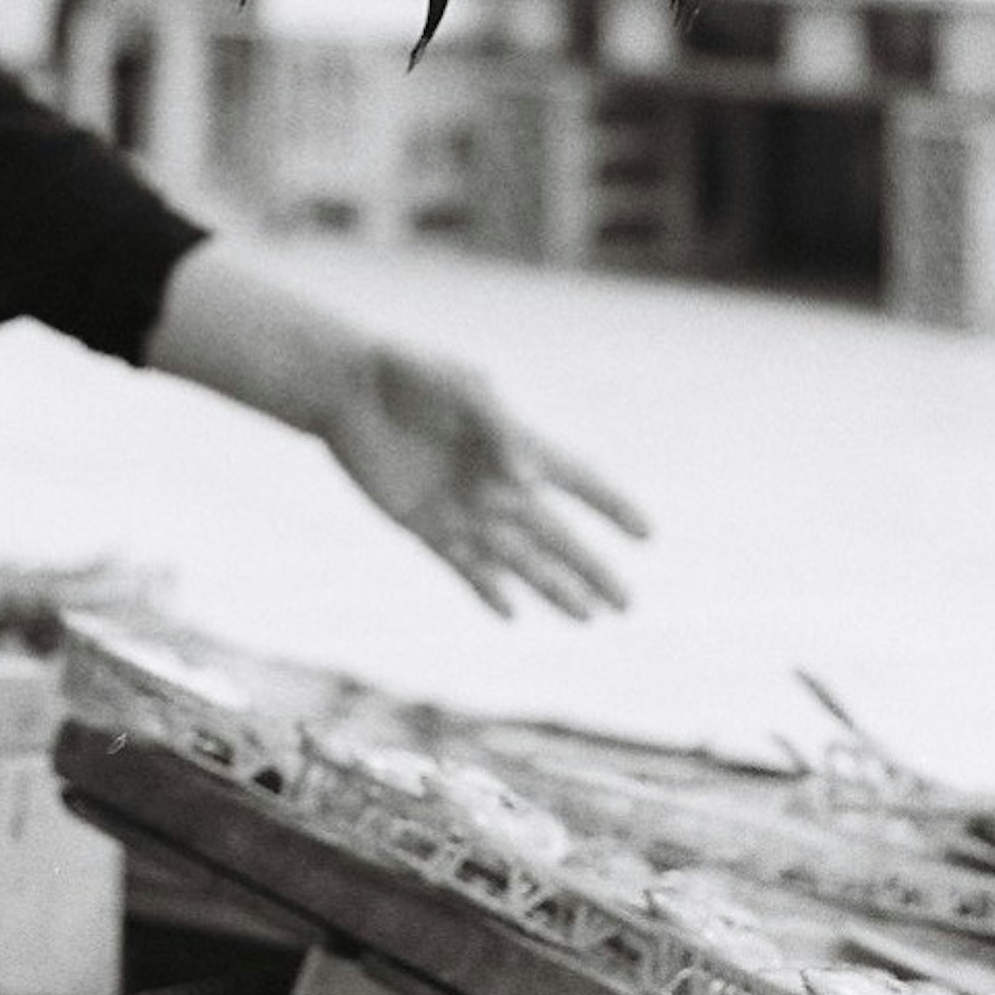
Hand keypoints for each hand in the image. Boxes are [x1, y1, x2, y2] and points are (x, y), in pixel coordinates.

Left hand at [143, 247, 648, 619]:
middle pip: (555, 536)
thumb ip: (499, 430)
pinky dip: (488, 591)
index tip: (649, 535)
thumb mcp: (460, 389)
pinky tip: (512, 615)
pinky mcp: (423, 524)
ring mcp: (461, 507)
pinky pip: (464, 566)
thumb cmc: (408, 375)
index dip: (612, 507)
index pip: (577, 480)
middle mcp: (495, 482)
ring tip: (589, 619)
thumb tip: (529, 481)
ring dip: (554, 589)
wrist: (345, 388)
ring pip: (518, 559)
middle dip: (593, 569)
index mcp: (514, 442)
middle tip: (629, 605)